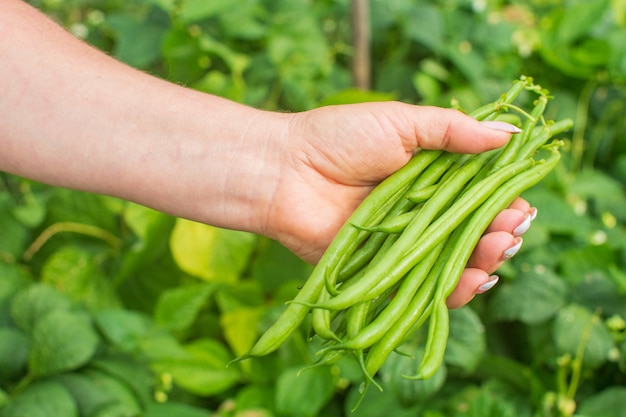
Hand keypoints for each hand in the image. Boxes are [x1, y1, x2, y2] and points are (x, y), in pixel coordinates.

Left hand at [261, 101, 532, 307]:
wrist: (285, 172)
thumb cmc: (338, 139)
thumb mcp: (400, 122)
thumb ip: (453, 130)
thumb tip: (509, 133)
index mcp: (429, 176)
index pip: (479, 195)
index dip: (504, 202)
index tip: (521, 205)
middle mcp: (421, 213)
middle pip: (474, 232)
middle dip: (501, 234)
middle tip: (512, 229)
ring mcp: (404, 245)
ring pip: (456, 262)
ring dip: (486, 260)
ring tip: (499, 249)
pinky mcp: (383, 272)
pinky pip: (424, 289)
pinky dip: (454, 289)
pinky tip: (476, 279)